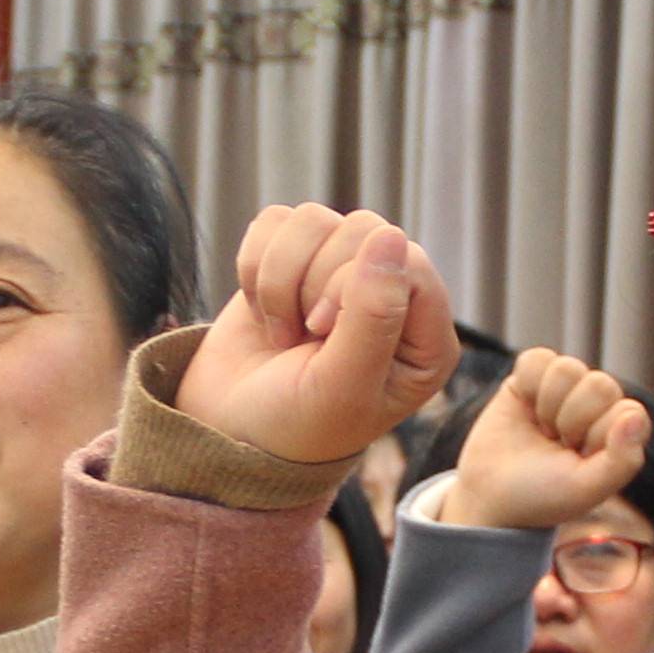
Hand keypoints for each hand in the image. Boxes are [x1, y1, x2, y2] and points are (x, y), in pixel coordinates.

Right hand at [177, 205, 459, 468]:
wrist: (228, 431)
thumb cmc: (294, 424)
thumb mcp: (341, 386)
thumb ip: (373, 315)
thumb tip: (388, 235)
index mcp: (425, 337)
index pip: (408, 260)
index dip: (353, 284)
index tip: (321, 332)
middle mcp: (392, 296)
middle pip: (363, 230)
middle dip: (314, 283)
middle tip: (302, 337)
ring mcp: (342, 272)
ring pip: (315, 220)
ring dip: (280, 279)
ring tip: (281, 332)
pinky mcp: (296, 258)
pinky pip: (275, 222)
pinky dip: (254, 267)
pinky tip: (262, 313)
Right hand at [446, 348, 653, 533]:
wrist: (491, 495)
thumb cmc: (544, 496)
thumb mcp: (587, 488)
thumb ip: (623, 460)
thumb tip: (635, 416)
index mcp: (620, 431)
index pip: (628, 410)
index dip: (599, 435)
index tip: (579, 458)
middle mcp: (598, 405)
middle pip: (600, 384)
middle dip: (572, 420)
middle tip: (557, 444)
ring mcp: (565, 388)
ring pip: (568, 368)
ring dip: (548, 404)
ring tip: (542, 429)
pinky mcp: (532, 376)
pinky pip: (538, 358)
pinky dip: (527, 385)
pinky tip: (525, 409)